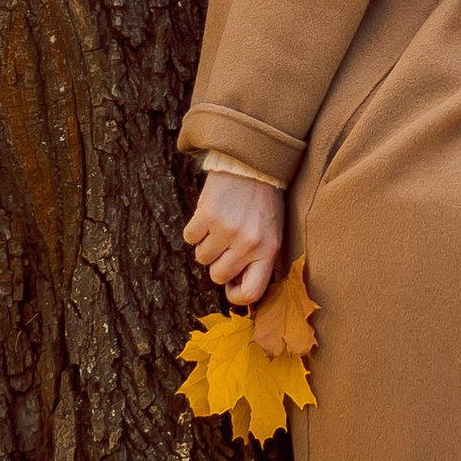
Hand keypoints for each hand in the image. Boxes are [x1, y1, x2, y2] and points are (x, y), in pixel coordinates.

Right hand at [186, 168, 282, 307]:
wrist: (253, 164)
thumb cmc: (262, 203)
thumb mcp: (271, 233)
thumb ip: (256, 260)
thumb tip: (233, 286)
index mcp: (268, 251)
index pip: (251, 293)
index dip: (236, 296)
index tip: (230, 286)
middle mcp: (248, 244)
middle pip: (218, 276)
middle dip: (217, 263)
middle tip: (225, 244)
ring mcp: (227, 230)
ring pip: (201, 258)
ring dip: (206, 244)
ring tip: (219, 225)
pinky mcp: (207, 215)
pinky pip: (189, 238)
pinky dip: (195, 230)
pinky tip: (208, 215)